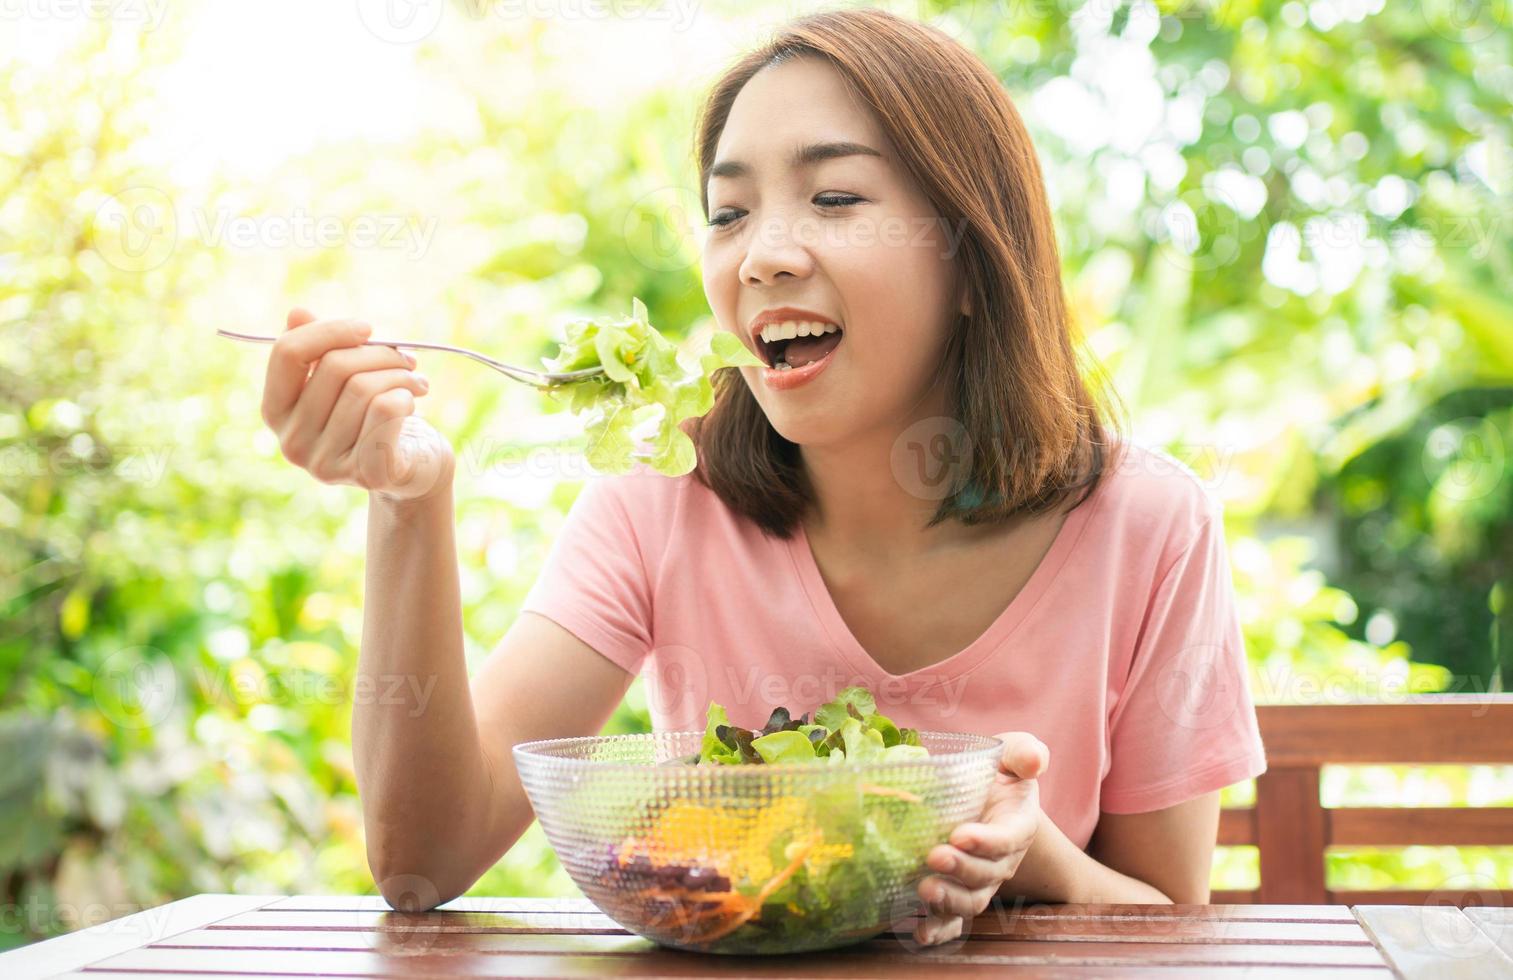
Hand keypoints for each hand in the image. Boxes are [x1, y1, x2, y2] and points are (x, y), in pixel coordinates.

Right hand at [261, 307, 453, 502]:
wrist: (412, 467)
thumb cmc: (376, 416)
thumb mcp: (346, 378)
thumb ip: (320, 348)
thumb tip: (297, 313)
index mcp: (277, 412)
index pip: (287, 353)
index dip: (330, 330)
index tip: (367, 328)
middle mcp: (292, 442)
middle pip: (335, 367)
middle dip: (380, 353)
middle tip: (407, 358)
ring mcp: (325, 464)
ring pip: (364, 387)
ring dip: (401, 375)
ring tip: (416, 381)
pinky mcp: (364, 475)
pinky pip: (385, 411)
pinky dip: (406, 396)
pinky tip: (413, 401)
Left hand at [913, 731, 1048, 945]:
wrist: (985, 798)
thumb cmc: (996, 774)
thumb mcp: (1011, 754)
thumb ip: (1023, 752)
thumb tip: (1036, 760)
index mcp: (1017, 825)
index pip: (1008, 838)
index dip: (987, 841)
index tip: (960, 834)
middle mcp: (1002, 860)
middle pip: (988, 874)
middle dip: (962, 870)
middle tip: (933, 857)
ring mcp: (981, 881)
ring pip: (972, 900)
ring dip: (949, 900)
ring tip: (924, 890)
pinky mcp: (959, 893)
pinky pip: (954, 920)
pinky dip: (939, 930)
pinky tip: (920, 933)